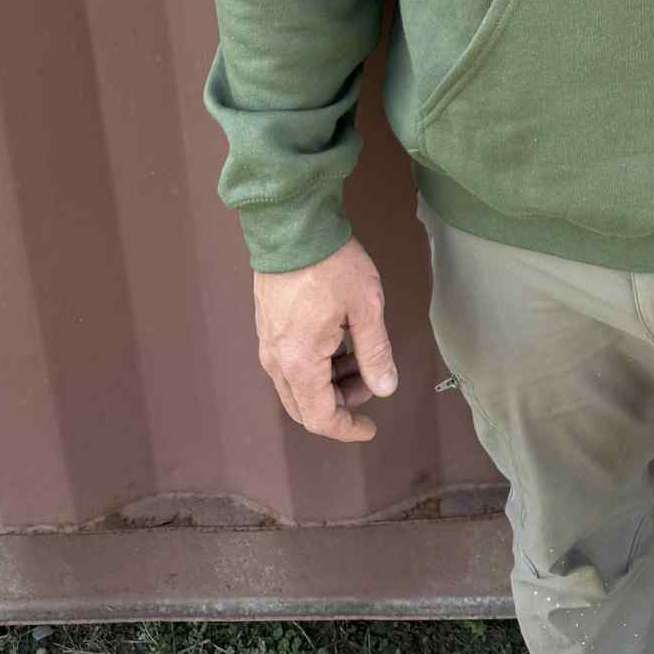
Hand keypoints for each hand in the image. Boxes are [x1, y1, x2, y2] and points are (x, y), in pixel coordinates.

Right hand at [253, 235, 398, 442]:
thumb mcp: (365, 307)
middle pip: (304, 406)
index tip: (369, 427)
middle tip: (370, 383)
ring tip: (360, 356)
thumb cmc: (329, 262)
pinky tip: (340, 340)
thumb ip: (375, 352)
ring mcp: (268, 341)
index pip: (320, 417)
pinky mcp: (268, 324)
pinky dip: (316, 365)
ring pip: (297, 384)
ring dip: (329, 383)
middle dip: (340, 405)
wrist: (292, 224)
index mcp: (300, 362)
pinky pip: (290, 362)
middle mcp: (277, 359)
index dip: (346, 429)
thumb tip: (385, 387)